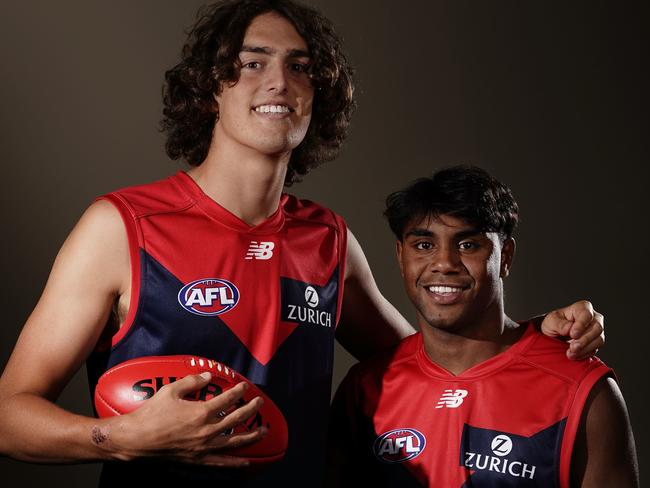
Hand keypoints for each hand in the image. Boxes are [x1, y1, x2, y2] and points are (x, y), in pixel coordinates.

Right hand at [104, 372, 265, 466]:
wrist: (136, 439)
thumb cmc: (151, 414)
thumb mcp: (171, 390)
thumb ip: (192, 381)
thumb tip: (208, 376)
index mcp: (201, 412)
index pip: (227, 399)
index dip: (238, 391)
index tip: (245, 386)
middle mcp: (206, 430)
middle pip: (236, 418)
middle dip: (251, 409)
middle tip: (260, 402)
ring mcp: (203, 447)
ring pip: (234, 441)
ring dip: (251, 436)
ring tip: (263, 431)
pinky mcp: (197, 459)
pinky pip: (220, 462)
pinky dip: (234, 462)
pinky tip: (245, 462)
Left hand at [541, 300, 603, 359]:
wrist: (555, 334)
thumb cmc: (554, 323)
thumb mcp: (551, 321)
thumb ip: (559, 324)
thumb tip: (569, 328)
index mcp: (582, 307)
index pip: (587, 314)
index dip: (581, 325)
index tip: (573, 334)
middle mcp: (593, 317)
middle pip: (597, 328)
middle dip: (584, 340)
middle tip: (572, 347)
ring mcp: (596, 330)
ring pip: (599, 340)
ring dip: (585, 348)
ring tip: (571, 353)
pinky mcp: (596, 342)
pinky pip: (595, 349)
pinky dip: (584, 354)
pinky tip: (574, 355)